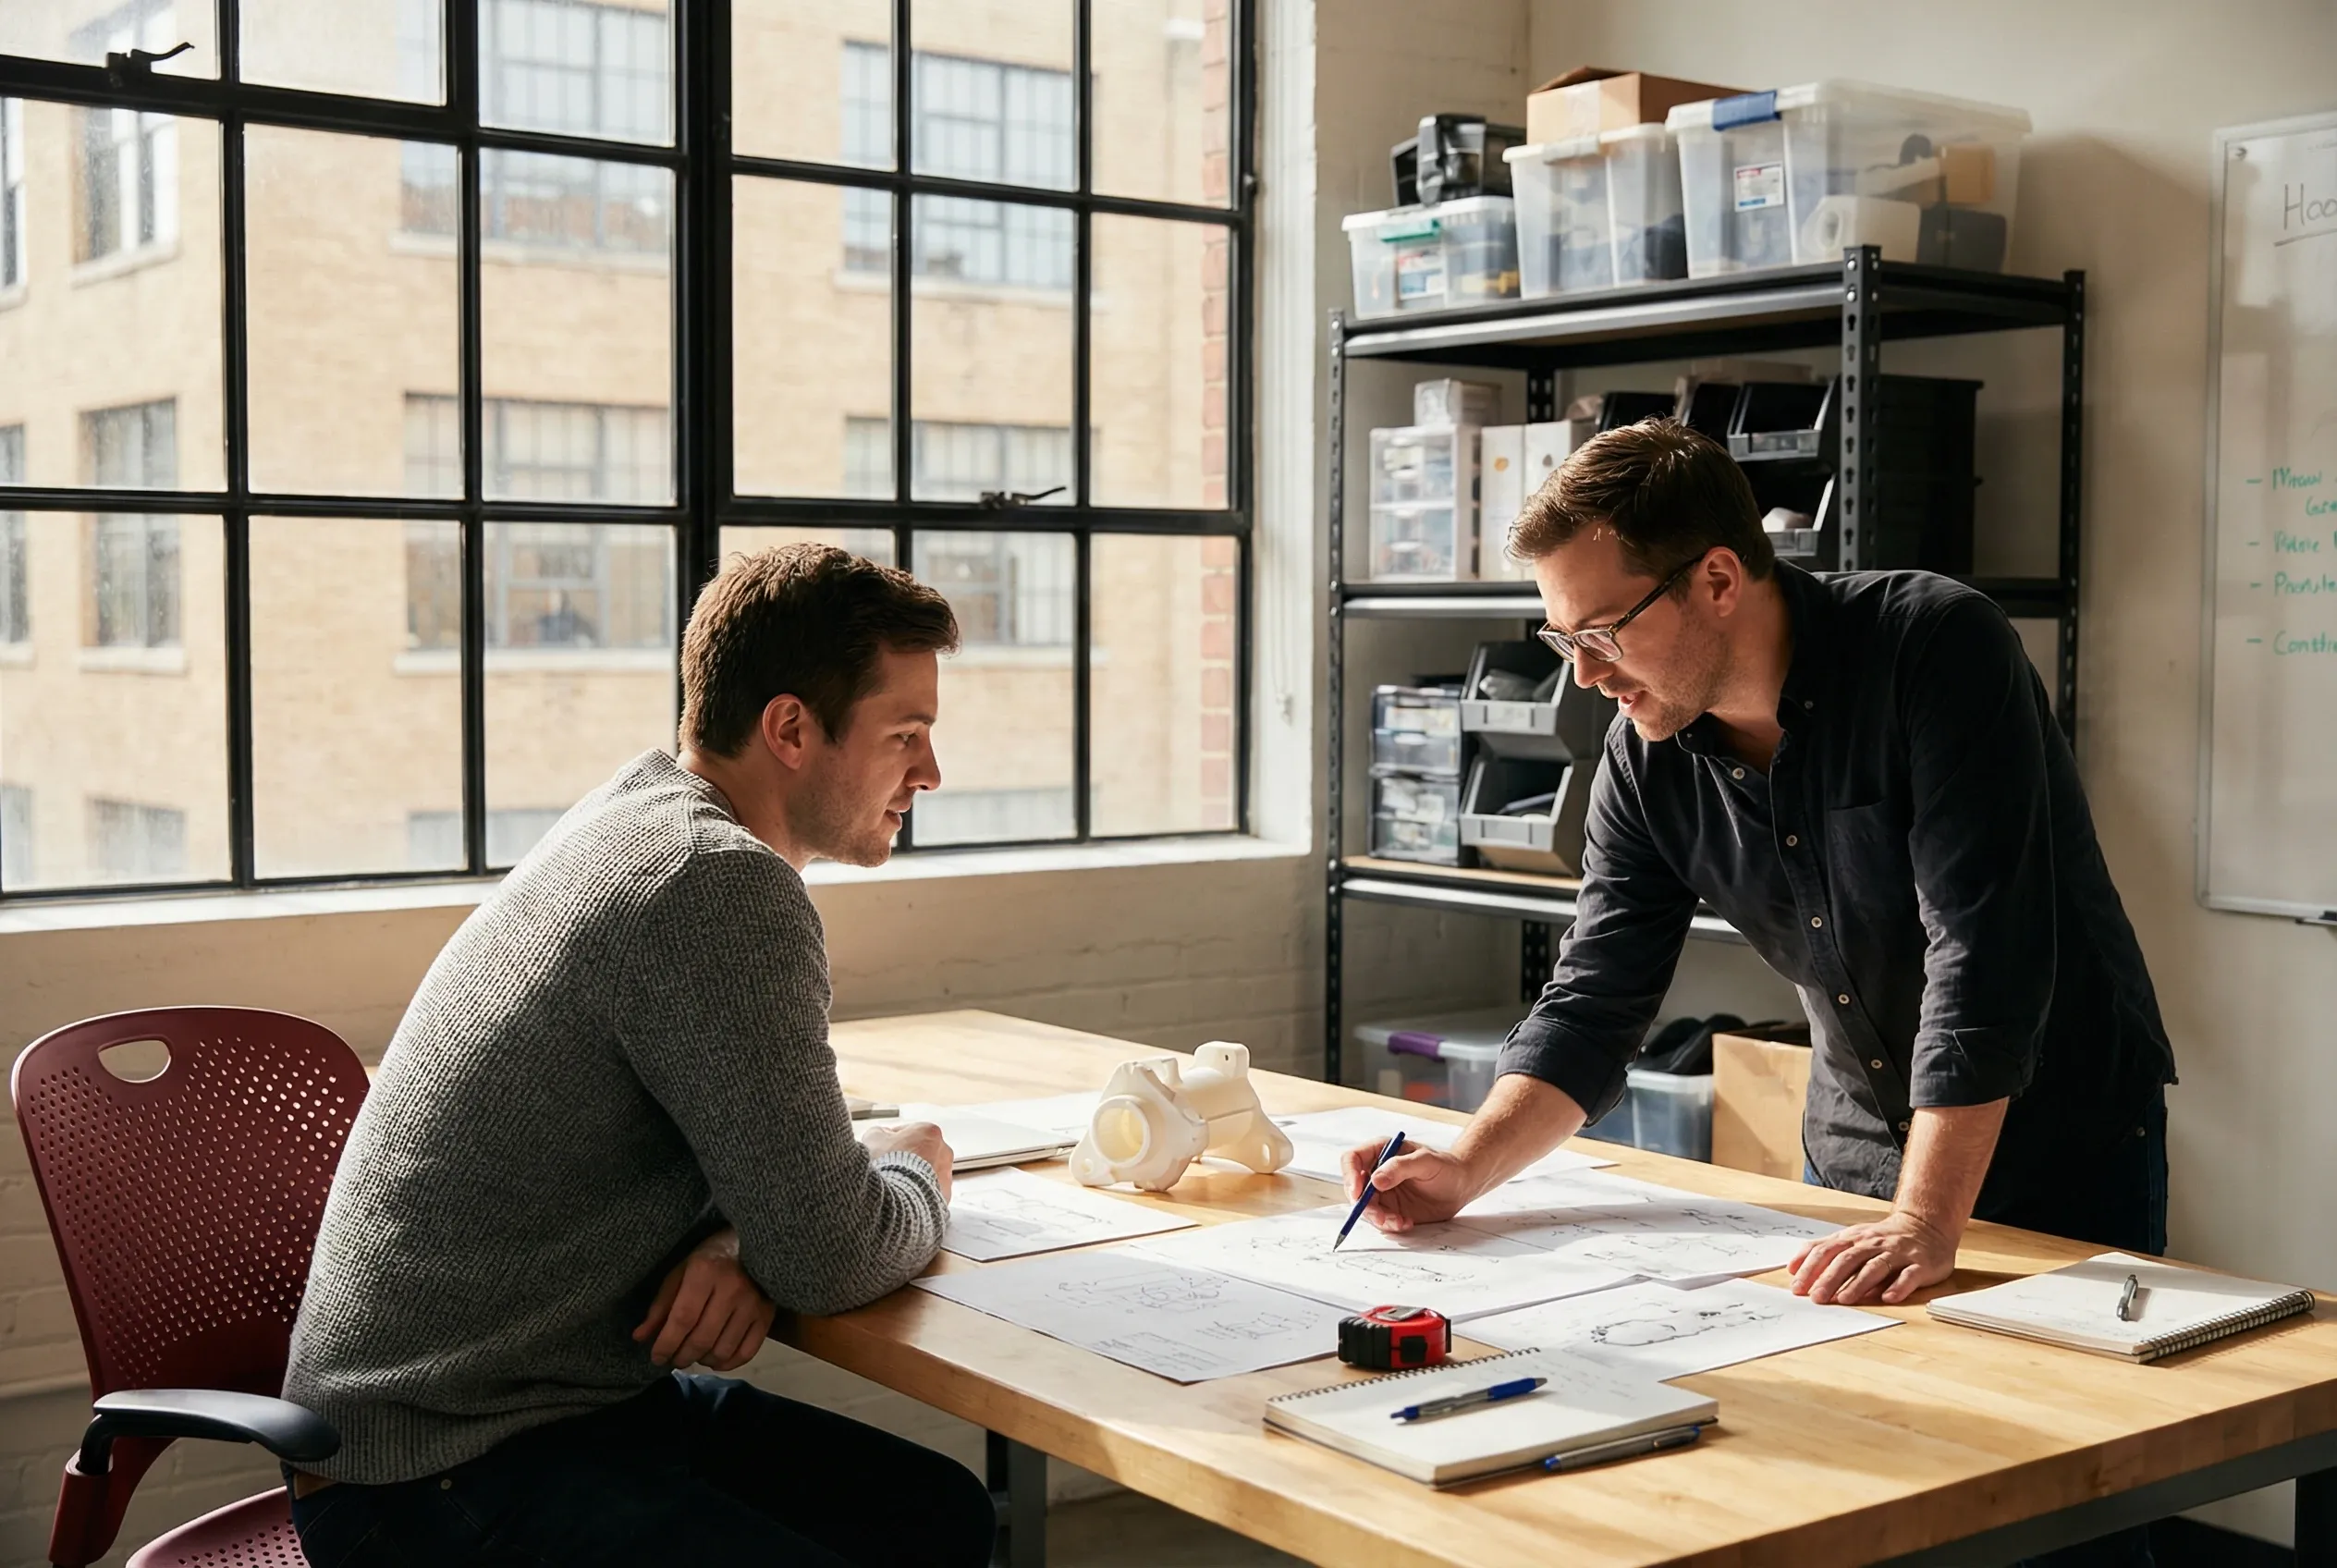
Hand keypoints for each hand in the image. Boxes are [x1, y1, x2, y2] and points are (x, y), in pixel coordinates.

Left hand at [633, 1228, 775, 1370]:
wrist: (753, 1245)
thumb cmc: (709, 1259)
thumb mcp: (680, 1273)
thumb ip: (660, 1306)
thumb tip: (640, 1338)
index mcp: (705, 1272)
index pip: (683, 1319)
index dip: (666, 1343)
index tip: (657, 1357)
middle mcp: (732, 1288)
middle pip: (702, 1338)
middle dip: (682, 1356)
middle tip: (673, 1359)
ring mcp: (753, 1303)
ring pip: (723, 1349)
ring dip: (703, 1360)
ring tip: (694, 1355)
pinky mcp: (767, 1315)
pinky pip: (746, 1352)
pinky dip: (727, 1364)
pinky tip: (715, 1360)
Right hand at [861, 1119, 953, 1200]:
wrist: (899, 1197)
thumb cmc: (888, 1165)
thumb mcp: (874, 1138)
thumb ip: (879, 1132)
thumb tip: (882, 1136)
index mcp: (930, 1132)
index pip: (909, 1132)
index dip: (892, 1141)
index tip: (883, 1150)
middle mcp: (944, 1151)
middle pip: (922, 1152)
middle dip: (907, 1159)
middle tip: (889, 1168)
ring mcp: (946, 1175)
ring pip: (927, 1172)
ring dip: (914, 1176)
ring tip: (896, 1185)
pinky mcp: (944, 1196)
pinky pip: (929, 1191)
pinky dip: (918, 1193)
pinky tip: (904, 1196)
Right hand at [1341, 1140, 1475, 1232]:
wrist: (1461, 1186)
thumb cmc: (1446, 1166)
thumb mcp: (1426, 1161)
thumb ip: (1400, 1167)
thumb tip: (1376, 1180)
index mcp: (1381, 1152)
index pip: (1353, 1159)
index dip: (1350, 1176)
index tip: (1358, 1193)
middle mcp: (1377, 1172)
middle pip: (1356, 1189)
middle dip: (1364, 1205)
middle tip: (1380, 1217)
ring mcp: (1383, 1192)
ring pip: (1366, 1208)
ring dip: (1379, 1218)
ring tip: (1400, 1221)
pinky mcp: (1391, 1209)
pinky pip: (1381, 1220)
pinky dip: (1390, 1225)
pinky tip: (1406, 1222)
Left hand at [1787, 1210, 1958, 1305]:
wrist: (1925, 1226)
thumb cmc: (1882, 1238)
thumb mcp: (1851, 1238)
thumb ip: (1824, 1250)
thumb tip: (1793, 1268)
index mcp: (1854, 1239)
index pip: (1827, 1251)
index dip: (1810, 1268)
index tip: (1797, 1286)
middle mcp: (1873, 1244)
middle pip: (1848, 1260)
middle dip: (1830, 1279)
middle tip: (1816, 1297)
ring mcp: (1897, 1254)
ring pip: (1875, 1267)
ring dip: (1859, 1284)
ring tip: (1845, 1299)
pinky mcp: (1919, 1265)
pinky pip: (1909, 1276)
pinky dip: (1898, 1287)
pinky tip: (1888, 1297)